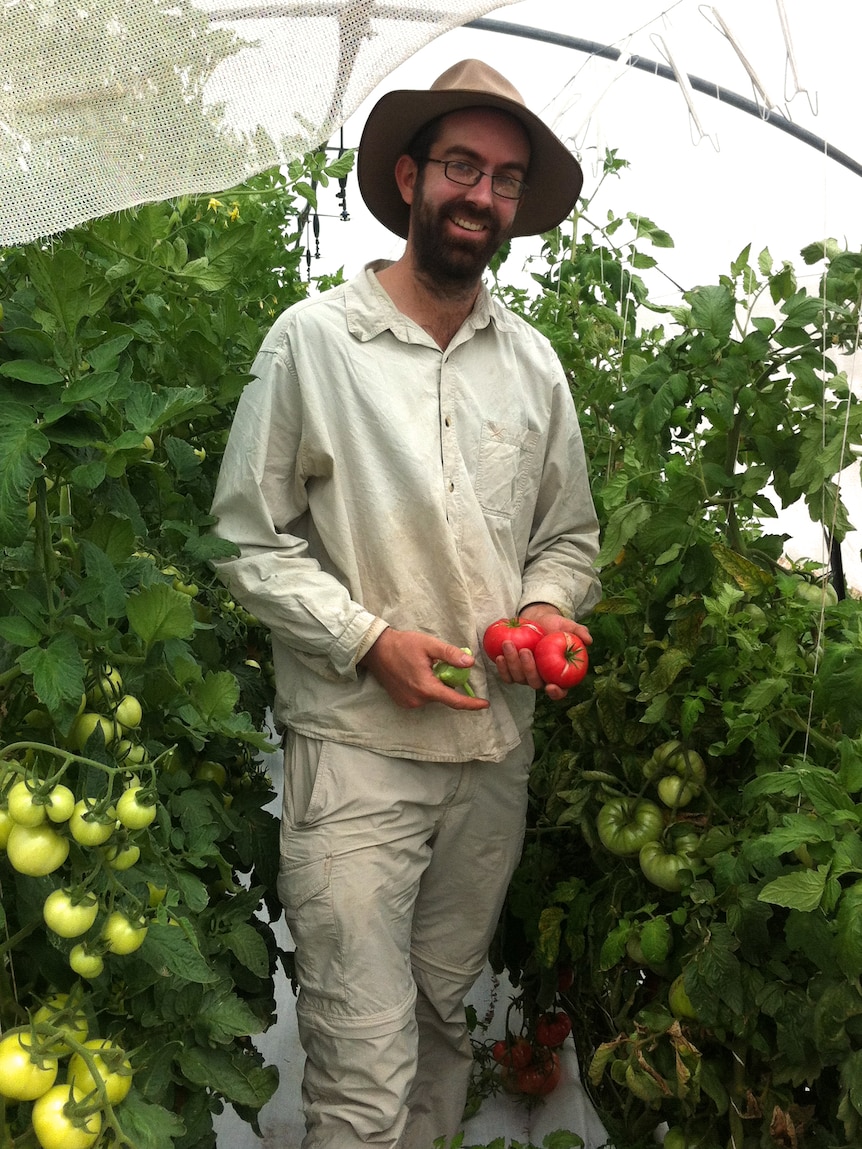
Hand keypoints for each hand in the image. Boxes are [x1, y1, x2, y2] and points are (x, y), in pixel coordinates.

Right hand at [360, 628, 488, 710]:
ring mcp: (409, 703)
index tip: (484, 704)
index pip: (455, 701)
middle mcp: (417, 700)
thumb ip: (450, 654)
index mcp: (426, 687)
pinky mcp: (402, 702)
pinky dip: (426, 688)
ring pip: (432, 696)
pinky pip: (422, 697)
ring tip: (425, 667)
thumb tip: (470, 663)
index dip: (471, 703)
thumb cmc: (402, 645)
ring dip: (435, 685)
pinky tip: (417, 673)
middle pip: (443, 696)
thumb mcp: (429, 645)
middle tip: (442, 666)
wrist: (375, 650)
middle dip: (449, 684)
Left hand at [493, 603, 591, 701]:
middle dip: (529, 670)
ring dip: (513, 664)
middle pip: (535, 684)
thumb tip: (588, 640)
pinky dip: (502, 668)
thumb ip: (580, 633)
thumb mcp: (569, 626)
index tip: (551, 686)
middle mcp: (543, 679)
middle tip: (525, 651)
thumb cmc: (556, 626)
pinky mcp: (513, 670)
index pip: (560, 691)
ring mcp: (527, 676)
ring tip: (508, 644)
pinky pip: (507, 675)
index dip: (556, 693)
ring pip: (519, 679)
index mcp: (560, 675)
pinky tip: (499, 655)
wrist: (538, 619)